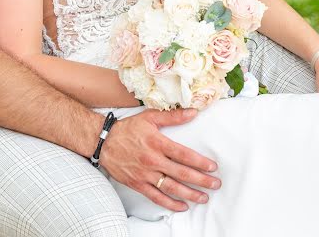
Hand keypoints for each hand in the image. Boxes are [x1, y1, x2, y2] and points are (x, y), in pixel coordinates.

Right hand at [99, 108, 221, 211]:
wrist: (103, 141)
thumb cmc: (127, 129)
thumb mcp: (149, 117)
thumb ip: (173, 116)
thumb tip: (193, 112)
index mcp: (157, 142)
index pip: (183, 155)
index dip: (200, 162)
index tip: (212, 167)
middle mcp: (152, 160)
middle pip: (181, 173)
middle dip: (201, 180)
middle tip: (215, 184)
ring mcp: (145, 174)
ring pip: (171, 188)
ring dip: (190, 194)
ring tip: (204, 197)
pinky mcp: (137, 184)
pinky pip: (156, 197)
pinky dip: (170, 204)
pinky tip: (182, 206)